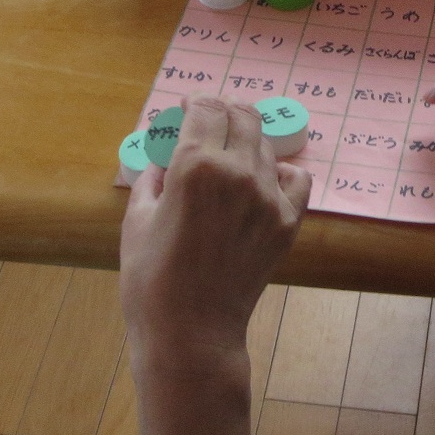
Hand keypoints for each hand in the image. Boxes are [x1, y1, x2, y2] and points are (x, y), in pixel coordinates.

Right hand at [119, 98, 310, 434]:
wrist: (191, 332)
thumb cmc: (151, 280)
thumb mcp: (137, 220)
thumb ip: (153, 177)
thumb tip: (164, 153)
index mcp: (195, 165)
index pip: (205, 107)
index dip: (194, 103)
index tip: (187, 108)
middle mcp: (237, 172)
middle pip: (240, 116)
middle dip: (223, 112)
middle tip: (210, 123)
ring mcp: (268, 197)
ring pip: (265, 144)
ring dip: (246, 141)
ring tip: (230, 156)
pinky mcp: (287, 222)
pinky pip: (297, 178)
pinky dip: (282, 172)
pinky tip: (264, 180)